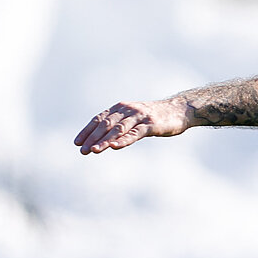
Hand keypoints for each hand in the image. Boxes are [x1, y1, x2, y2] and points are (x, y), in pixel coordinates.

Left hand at [74, 99, 188, 153]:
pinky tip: (114, 147)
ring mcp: (139, 116)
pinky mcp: (151, 124)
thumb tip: (105, 138)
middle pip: (106, 124)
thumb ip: (121, 125)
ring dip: (104, 140)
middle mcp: (128, 110)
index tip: (77, 142)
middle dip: (92, 138)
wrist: (180, 110)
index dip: (87, 130)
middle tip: (82, 150)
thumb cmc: (156, 117)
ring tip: (94, 150)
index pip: (99, 119)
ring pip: (118, 129)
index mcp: (121, 108)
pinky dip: (124, 140)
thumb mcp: (135, 118)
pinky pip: (135, 133)